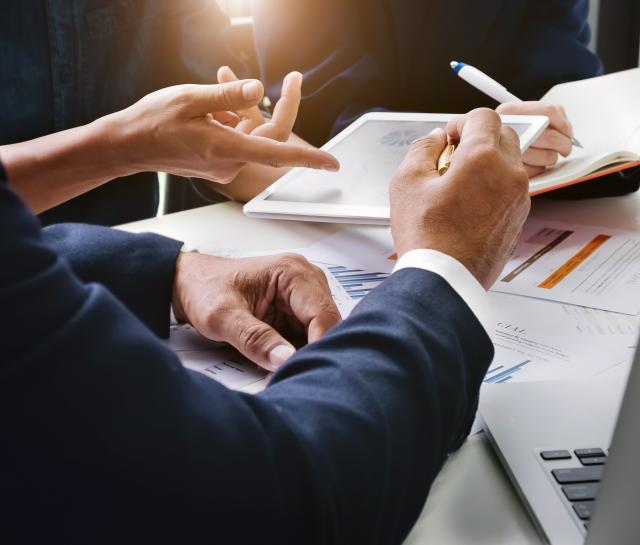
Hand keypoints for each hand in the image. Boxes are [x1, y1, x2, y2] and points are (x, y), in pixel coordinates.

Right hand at [105, 79, 338, 182]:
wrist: (127, 146)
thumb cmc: (152, 123)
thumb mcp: (189, 98)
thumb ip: (227, 95)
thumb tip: (257, 89)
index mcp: (226, 148)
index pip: (278, 153)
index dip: (309, 158)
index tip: (332, 164)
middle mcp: (229, 161)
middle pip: (269, 135)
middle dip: (277, 106)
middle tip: (292, 79)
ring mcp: (223, 163)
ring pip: (250, 133)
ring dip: (243, 108)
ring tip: (219, 82)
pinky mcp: (217, 160)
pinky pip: (237, 137)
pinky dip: (232, 118)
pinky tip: (215, 102)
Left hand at [172, 253, 341, 370]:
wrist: (190, 283)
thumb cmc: (203, 288)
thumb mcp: (222, 317)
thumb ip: (253, 338)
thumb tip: (284, 359)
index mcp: (291, 272)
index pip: (323, 314)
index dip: (319, 345)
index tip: (306, 369)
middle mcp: (304, 279)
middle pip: (327, 323)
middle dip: (314, 350)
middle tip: (295, 374)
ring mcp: (302, 294)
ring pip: (321, 331)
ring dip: (306, 352)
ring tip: (285, 369)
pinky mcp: (296, 309)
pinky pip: (308, 334)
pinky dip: (298, 350)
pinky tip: (282, 361)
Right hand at [390, 108, 529, 288]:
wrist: (444, 279)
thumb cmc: (427, 237)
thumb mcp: (407, 182)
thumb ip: (422, 149)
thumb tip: (435, 139)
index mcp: (483, 159)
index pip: (484, 116)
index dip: (461, 122)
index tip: (449, 137)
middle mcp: (509, 175)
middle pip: (504, 135)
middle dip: (478, 140)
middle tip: (452, 159)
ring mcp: (519, 198)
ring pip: (510, 163)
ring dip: (487, 164)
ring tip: (456, 187)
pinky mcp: (519, 218)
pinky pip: (511, 189)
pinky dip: (493, 187)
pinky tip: (466, 206)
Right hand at [496, 101, 573, 176]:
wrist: (474, 158)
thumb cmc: (498, 137)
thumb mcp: (514, 117)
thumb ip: (540, 115)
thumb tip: (563, 126)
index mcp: (509, 111)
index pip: (550, 112)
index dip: (564, 124)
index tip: (567, 132)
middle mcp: (506, 130)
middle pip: (551, 137)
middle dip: (564, 144)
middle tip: (564, 147)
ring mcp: (507, 154)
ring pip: (548, 156)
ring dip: (551, 158)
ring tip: (546, 155)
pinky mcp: (510, 173)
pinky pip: (538, 171)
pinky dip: (539, 169)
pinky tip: (532, 164)